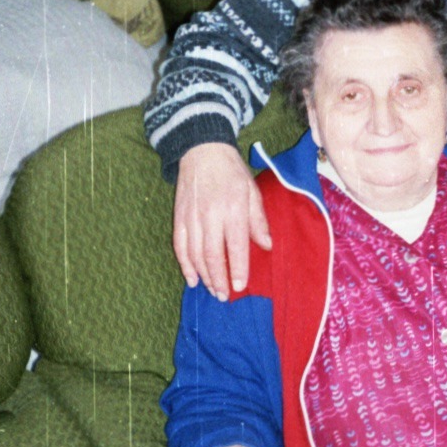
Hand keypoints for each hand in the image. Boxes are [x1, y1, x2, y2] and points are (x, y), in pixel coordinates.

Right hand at [173, 142, 271, 300]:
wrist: (202, 150)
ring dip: (203, 275)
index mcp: (233, 209)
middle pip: (212, 255)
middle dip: (218, 279)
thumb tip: (267, 246)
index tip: (240, 287)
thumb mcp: (252, 192)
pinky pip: (179, 245)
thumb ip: (258, 221)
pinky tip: (192, 278)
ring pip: (194, 254)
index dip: (237, 269)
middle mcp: (211, 215)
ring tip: (212, 290)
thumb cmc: (232, 173)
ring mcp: (192, 217)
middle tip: (224, 296)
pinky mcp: (179, 216)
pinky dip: (185, 264)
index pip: (235, 246)